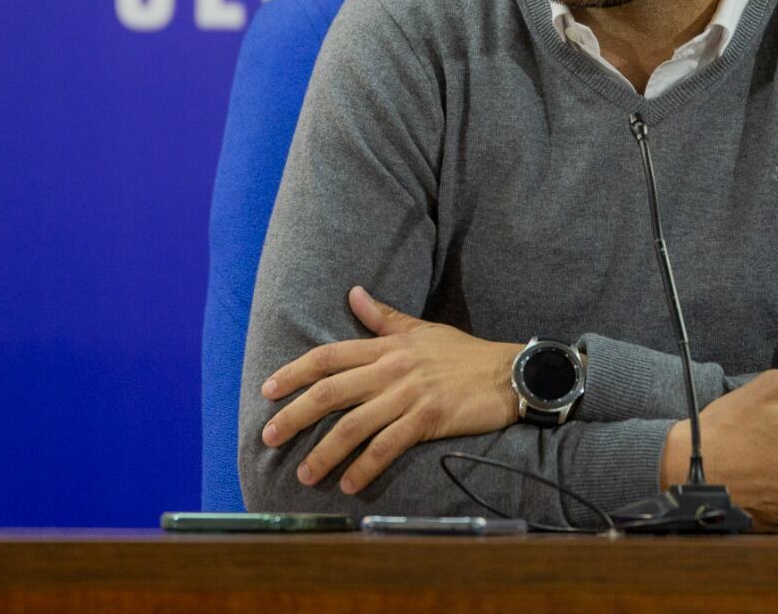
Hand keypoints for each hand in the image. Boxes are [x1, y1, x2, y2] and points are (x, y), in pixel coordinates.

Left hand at [260, 287, 523, 493]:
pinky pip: (388, 446)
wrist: (508, 373)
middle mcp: (392, 368)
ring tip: (305, 475)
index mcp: (387, 346)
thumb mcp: (421, 329)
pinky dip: (365, 467)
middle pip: (332, 391)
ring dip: (325, 452)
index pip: (329, 357)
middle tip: (269, 437)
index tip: (268, 390)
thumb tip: (353, 294)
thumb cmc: (464, 353)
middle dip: (295, 415)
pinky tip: (349, 483)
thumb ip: (383, 318)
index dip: (295, 372)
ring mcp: (409, 394)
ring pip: (355, 425)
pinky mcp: (428, 418)